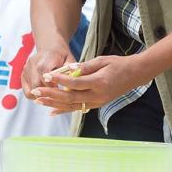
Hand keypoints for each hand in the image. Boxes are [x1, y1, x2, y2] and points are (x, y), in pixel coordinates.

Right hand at [22, 45, 72, 99]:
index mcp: (45, 59)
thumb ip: (71, 71)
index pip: (44, 75)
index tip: (61, 91)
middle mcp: (32, 63)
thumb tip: (74, 83)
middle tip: (57, 96)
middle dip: (47, 94)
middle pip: (35, 85)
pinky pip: (26, 91)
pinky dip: (35, 95)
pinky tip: (44, 92)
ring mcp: (26, 69)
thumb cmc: (62, 55)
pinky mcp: (23, 74)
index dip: (51, 86)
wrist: (49, 46)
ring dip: (40, 96)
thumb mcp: (70, 60)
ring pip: (30, 91)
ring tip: (51, 94)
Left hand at [31, 54, 150, 115]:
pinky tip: (51, 110)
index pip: (75, 83)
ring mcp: (97, 102)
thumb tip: (68, 69)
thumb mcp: (102, 60)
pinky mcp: (96, 104)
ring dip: (54, 103)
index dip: (59, 80)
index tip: (46, 76)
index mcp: (99, 83)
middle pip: (70, 98)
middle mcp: (97, 96)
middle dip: (51, 94)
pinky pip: (77, 108)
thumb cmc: (118, 64)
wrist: (135, 75)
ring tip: (39, 100)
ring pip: (72, 106)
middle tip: (36, 91)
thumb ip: (85, 66)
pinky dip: (64, 109)